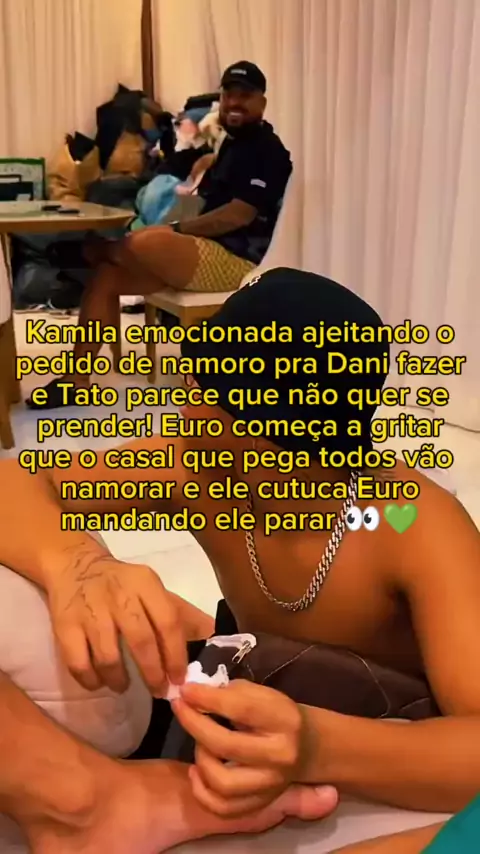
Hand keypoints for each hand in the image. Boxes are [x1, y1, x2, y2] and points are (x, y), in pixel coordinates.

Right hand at [47, 557, 187, 695]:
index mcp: (146, 584)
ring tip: (124, 686)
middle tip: (159, 690)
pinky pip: (79, 663)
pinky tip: (100, 682)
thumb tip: (214, 635)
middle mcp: (119, 595)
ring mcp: (90, 611)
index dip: (176, 655)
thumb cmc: (123, 585)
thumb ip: (182, 614)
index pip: (168, 622)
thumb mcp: (154, 590)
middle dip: (153, 673)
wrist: (75, 566)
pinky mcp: (65, 626)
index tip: (179, 678)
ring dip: (120, 680)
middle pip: (141, 641)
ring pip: (108, 657)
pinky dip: (91, 680)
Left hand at [173, 680, 309, 816]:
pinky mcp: (260, 805)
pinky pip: (221, 808)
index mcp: (284, 720)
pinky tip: (197, 771)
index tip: (186, 690)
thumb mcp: (263, 694)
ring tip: (200, 743)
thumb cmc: (278, 715)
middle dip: (194, 724)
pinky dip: (201, 791)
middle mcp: (280, 755)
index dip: (207, 698)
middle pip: (225, 745)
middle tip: (180, 709)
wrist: (308, 748)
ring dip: (201, 758)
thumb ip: (232, 693)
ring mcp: (270, 785)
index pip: (240, 707)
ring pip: (222, 782)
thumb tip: (195, 695)